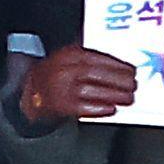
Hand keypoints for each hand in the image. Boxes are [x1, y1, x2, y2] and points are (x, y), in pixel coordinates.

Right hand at [19, 45, 138, 122]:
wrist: (30, 90)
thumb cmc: (55, 73)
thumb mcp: (69, 57)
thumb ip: (90, 57)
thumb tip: (120, 63)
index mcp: (69, 54)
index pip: (97, 58)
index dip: (117, 65)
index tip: (131, 70)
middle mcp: (65, 70)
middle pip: (96, 74)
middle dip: (119, 80)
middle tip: (134, 85)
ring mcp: (62, 88)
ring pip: (92, 91)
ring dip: (114, 95)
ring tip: (128, 98)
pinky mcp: (60, 106)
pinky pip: (83, 107)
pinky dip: (100, 109)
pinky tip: (111, 109)